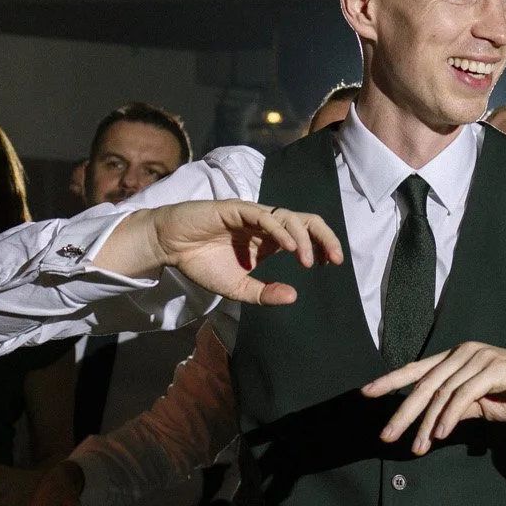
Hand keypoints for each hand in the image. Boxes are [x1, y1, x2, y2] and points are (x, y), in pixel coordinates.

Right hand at [96, 200, 342, 305]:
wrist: (170, 247)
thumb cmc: (202, 263)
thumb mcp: (237, 288)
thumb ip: (264, 294)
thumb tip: (294, 297)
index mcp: (270, 240)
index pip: (306, 236)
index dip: (323, 246)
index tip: (333, 264)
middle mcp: (265, 225)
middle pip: (305, 221)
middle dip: (325, 237)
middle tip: (335, 259)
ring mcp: (252, 214)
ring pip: (288, 217)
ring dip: (304, 238)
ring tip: (308, 261)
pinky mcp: (236, 208)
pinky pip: (264, 215)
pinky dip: (280, 230)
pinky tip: (289, 248)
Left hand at [363, 343, 505, 455]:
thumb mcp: (484, 404)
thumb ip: (459, 408)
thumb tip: (434, 423)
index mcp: (457, 357)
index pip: (417, 369)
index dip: (391, 380)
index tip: (366, 393)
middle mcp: (463, 352)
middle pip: (424, 383)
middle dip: (403, 412)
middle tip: (386, 435)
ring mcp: (478, 358)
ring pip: (442, 393)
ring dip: (426, 423)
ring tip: (416, 447)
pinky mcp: (493, 368)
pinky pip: (463, 395)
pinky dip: (449, 416)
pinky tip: (439, 434)